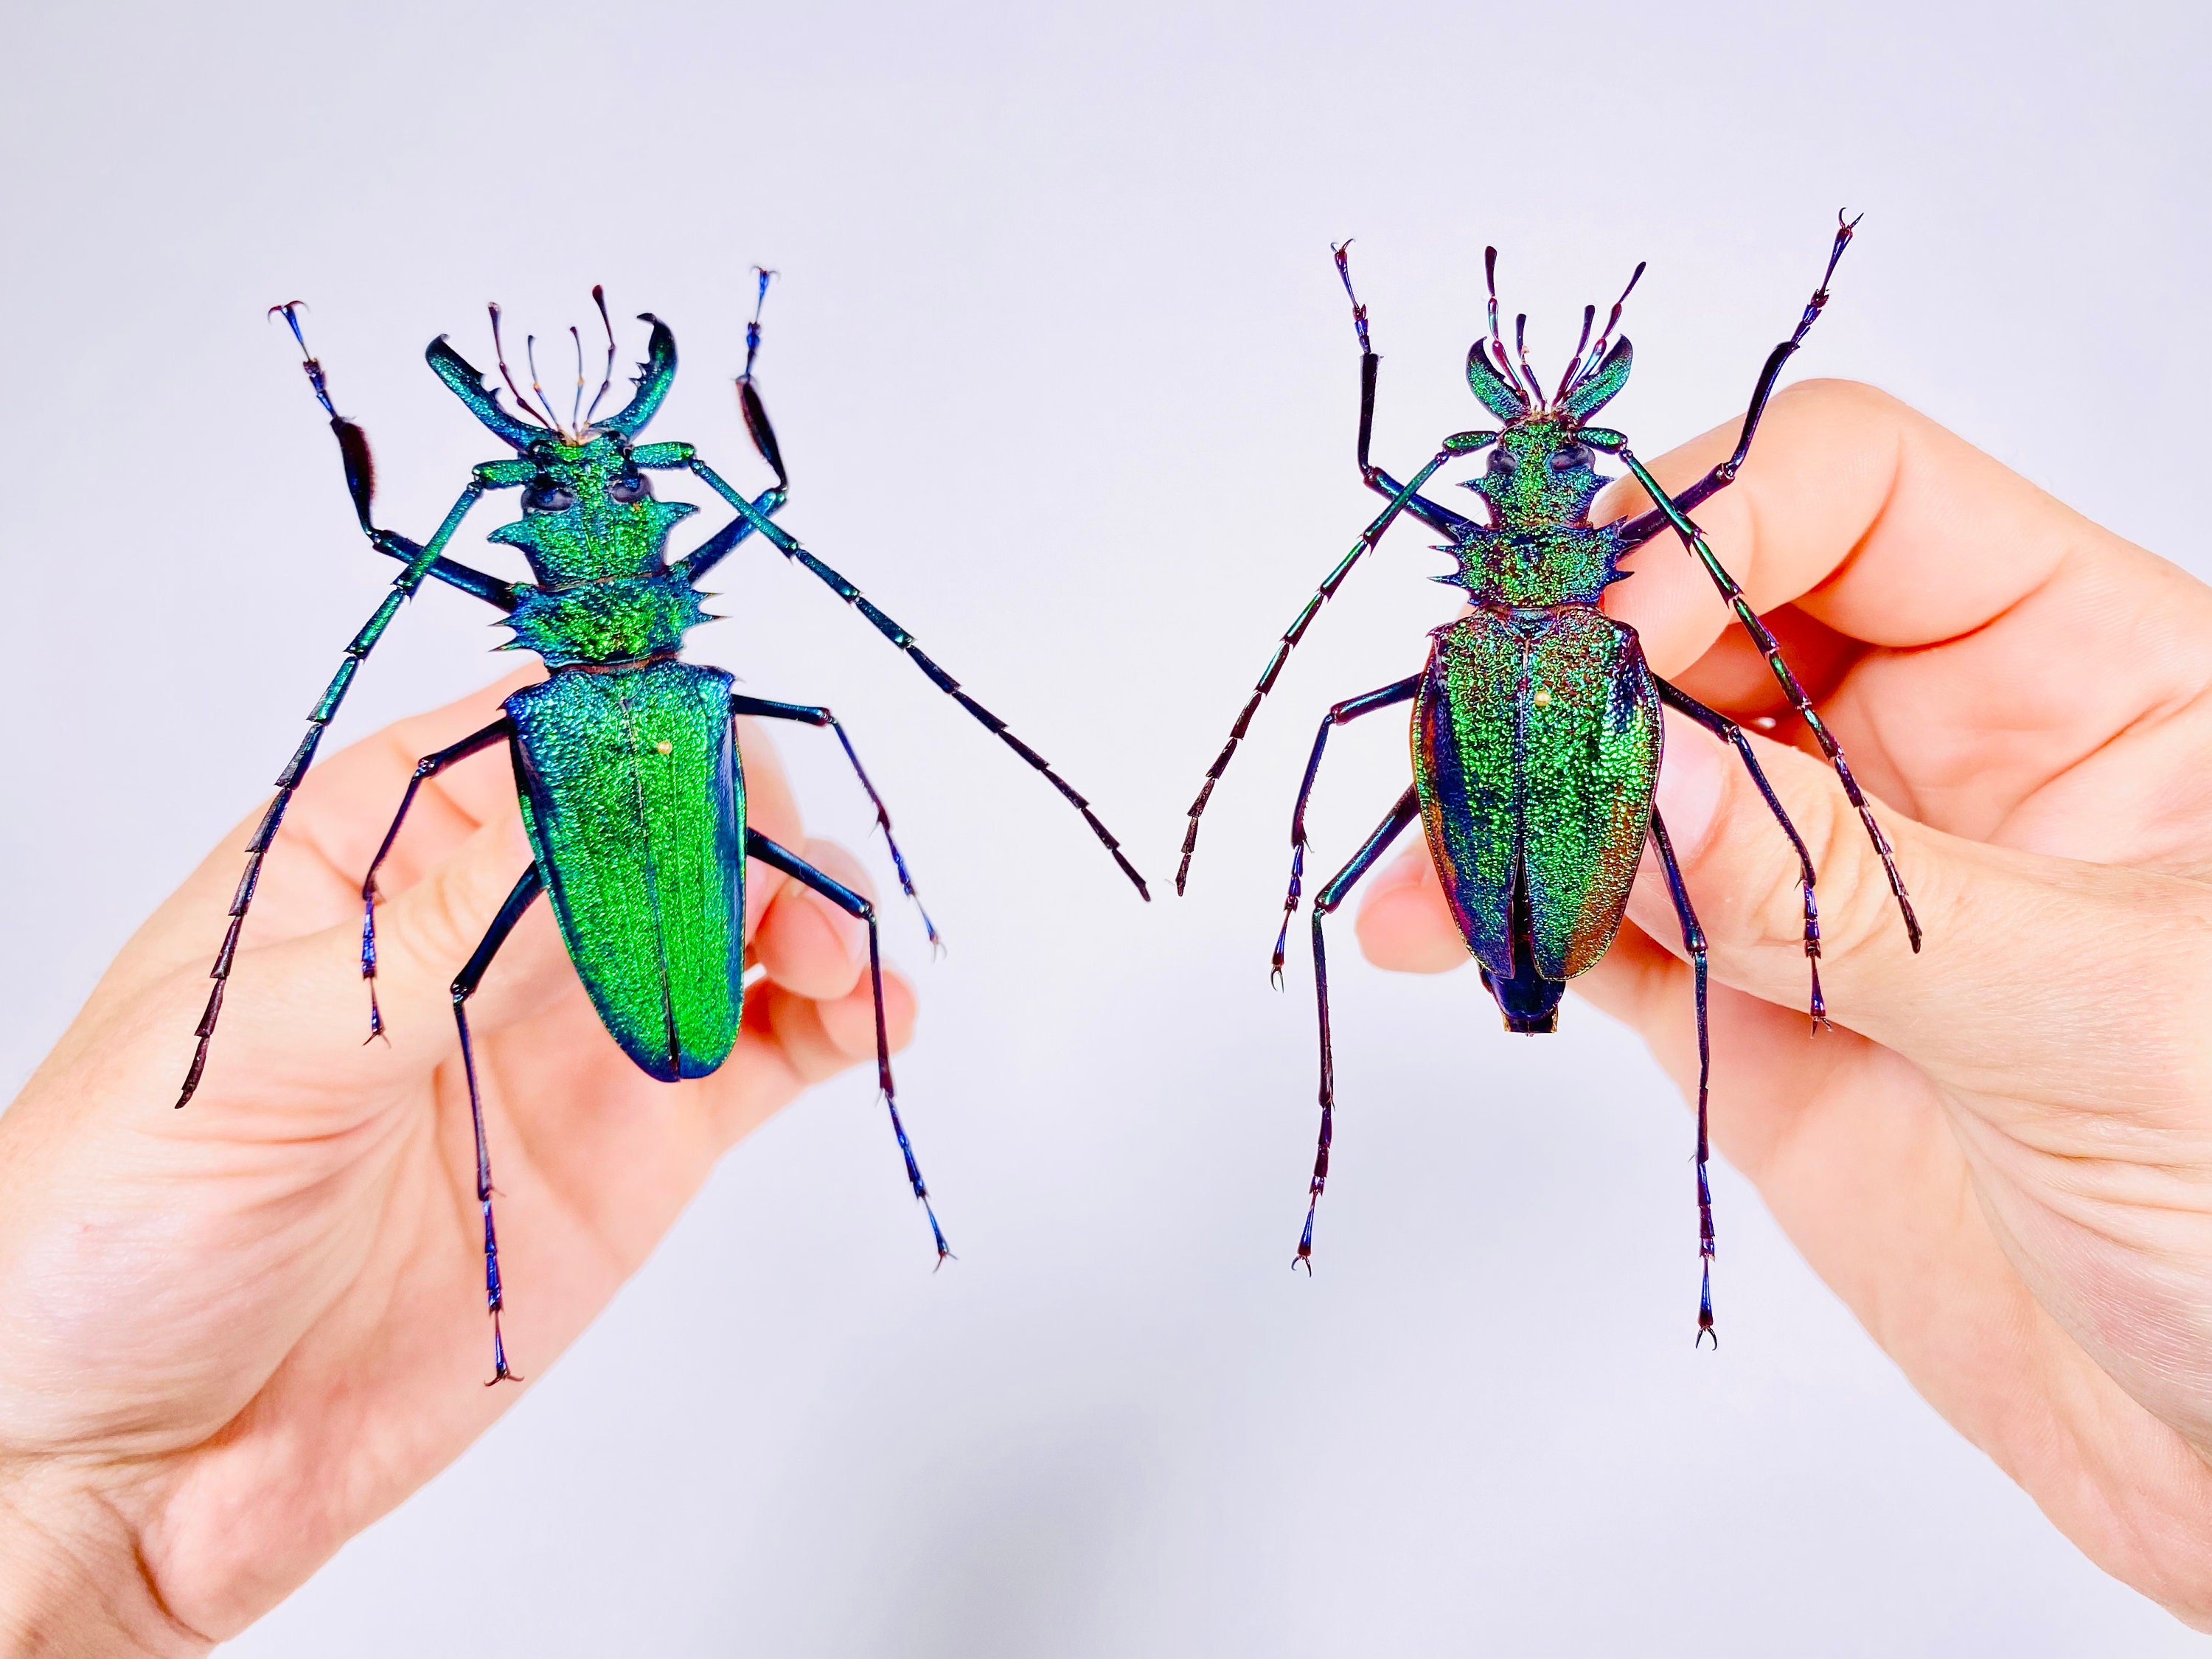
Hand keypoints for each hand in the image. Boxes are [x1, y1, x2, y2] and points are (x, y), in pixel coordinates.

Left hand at [0, 671, 912, 1652]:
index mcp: (363, 856)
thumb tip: (594, 788)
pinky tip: (875, 1010)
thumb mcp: (268, 1051)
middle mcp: (487, 922)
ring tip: (833, 957)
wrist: (140, 1470)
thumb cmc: (114, 1233)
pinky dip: (840, 1017)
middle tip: (767, 880)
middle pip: (661, 811)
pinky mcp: (641, 1141)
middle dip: (738, 820)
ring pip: (734, 920)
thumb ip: (452, 924)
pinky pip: (767, 1048)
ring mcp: (575, 1030)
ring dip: (810, 908)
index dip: (629, 722)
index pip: (527, 732)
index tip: (700, 751)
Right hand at [1359, 380, 2211, 1625]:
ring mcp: (1842, 882)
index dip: (1715, 527)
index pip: (1863, 492)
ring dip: (1523, 787)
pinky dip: (1517, 909)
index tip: (1610, 643)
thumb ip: (1851, 889)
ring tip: (1438, 845)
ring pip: (1641, 768)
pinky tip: (1444, 923)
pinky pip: (1613, 918)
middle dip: (1584, 659)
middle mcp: (1951, 749)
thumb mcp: (2105, 1014)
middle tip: (1480, 731)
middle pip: (1714, 612)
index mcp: (2093, 671)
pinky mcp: (1762, 1009)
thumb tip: (1641, 768)